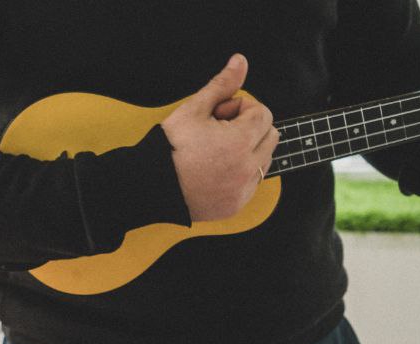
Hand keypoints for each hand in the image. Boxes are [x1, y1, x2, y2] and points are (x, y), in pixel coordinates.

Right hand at [161, 53, 278, 221]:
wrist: (149, 186)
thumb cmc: (169, 148)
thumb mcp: (194, 109)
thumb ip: (222, 85)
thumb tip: (240, 61)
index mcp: (240, 141)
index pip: (263, 114)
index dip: (241, 109)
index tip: (220, 116)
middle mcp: (246, 168)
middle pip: (270, 136)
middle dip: (250, 129)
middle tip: (219, 133)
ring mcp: (242, 189)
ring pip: (264, 160)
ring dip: (248, 151)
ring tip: (217, 153)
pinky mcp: (235, 205)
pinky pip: (251, 184)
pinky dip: (240, 175)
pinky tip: (216, 171)